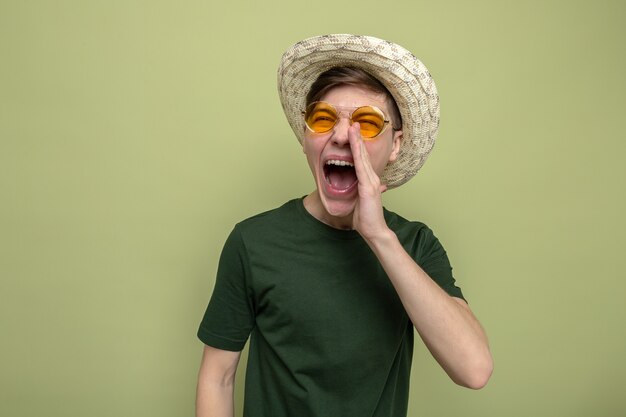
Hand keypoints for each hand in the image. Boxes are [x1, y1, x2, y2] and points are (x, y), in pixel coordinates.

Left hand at [348, 123, 389, 239]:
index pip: (363, 160)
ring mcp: (371, 182)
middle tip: (354, 123)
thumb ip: (366, 193)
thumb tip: (378, 187)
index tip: (354, 133)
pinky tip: (354, 145)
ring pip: (363, 157)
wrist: (374, 230)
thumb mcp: (364, 202)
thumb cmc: (367, 218)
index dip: (358, 145)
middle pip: (364, 154)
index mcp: (370, 181)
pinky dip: (358, 154)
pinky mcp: (368, 187)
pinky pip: (361, 167)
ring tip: (353, 128)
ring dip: (358, 142)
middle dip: (358, 138)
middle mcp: (372, 178)